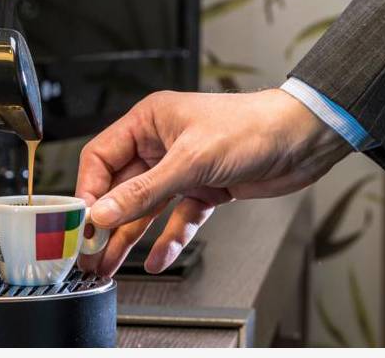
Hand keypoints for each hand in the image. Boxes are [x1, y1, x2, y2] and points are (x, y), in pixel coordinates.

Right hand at [76, 88, 350, 275]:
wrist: (301, 139)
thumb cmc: (252, 127)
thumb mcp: (192, 160)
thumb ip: (145, 190)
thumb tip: (103, 211)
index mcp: (151, 122)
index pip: (103, 157)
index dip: (89, 190)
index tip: (83, 221)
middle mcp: (163, 144)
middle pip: (123, 187)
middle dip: (107, 221)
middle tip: (91, 251)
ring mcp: (185, 169)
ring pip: (148, 207)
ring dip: (131, 236)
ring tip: (111, 263)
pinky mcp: (206, 188)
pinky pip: (179, 217)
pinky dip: (170, 238)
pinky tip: (160, 257)